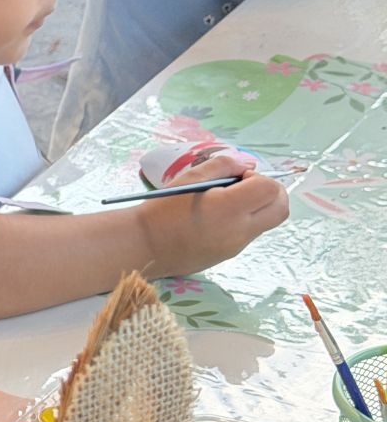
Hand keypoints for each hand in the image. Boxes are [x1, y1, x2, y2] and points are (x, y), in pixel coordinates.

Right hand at [139, 152, 288, 274]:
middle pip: (281, 209)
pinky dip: (243, 221)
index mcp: (228, 208)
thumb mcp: (189, 178)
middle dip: (272, 193)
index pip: (269, 189)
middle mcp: (239, 230)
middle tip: (247, 187)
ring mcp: (236, 246)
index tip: (237, 178)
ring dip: (257, 207)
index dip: (260, 178)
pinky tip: (215, 219)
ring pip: (267, 222)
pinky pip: (249, 234)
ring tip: (226, 203)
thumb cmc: (161, 210)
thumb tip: (246, 168)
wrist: (142, 246)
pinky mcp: (229, 255)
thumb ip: (223, 166)